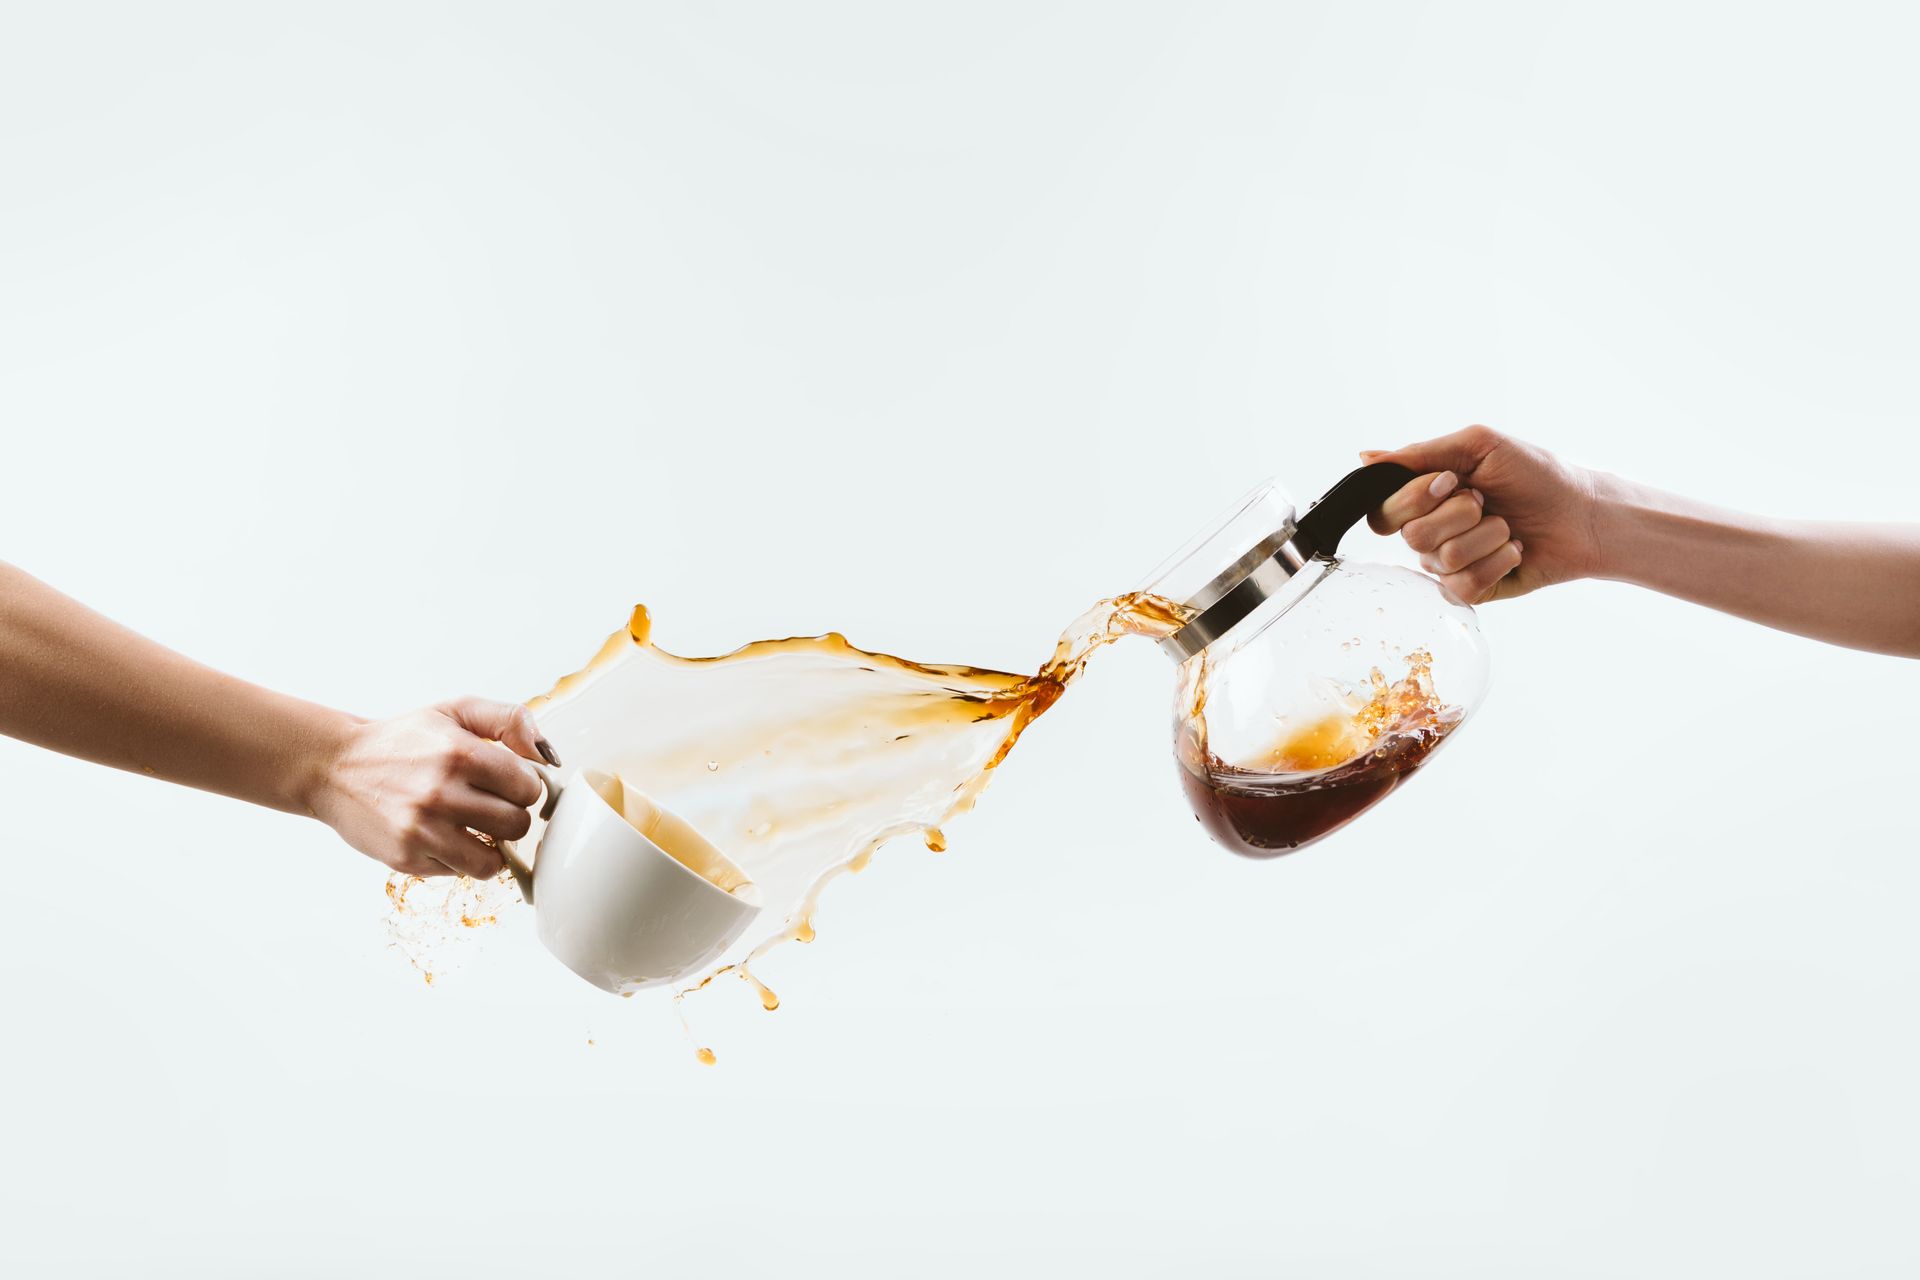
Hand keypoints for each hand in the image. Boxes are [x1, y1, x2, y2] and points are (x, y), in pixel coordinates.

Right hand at [308, 697, 558, 877]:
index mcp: (460, 753)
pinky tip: (445, 837)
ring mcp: (422, 831)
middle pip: (518, 825)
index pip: (530, 787)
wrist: (335, 767)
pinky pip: (460, 872)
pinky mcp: (406, 859)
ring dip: (491, 846)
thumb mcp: (455, 711)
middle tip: (491, 805)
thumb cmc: (404, 740)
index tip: (510, 784)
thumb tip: (549, 755)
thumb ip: (509, 720)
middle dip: (511, 816)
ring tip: (475, 827)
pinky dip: (461, 860)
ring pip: (493, 860)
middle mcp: (441, 793)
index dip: (525, 787)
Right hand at [1361, 425, 1601, 603]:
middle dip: (1460, 514)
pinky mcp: (1471, 590)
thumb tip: (1365, 458)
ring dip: (1487, 536)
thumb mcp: (1478, 447)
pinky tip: (1514, 551)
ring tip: (1508, 527)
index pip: (1383, 511)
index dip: (1413, 499)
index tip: (1451, 481)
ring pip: (1442, 560)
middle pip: (1412, 536)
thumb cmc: (1536, 475)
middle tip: (1487, 501)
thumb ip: (1419, 454)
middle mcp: (1429, 533)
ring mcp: (1448, 565)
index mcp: (1423, 498)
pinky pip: (1462, 586)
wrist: (1583, 513)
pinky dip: (1497, 562)